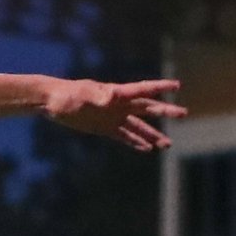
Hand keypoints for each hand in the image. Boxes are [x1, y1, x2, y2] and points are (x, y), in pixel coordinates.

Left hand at [41, 78, 185, 151]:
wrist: (52, 102)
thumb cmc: (67, 94)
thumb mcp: (83, 95)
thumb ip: (98, 96)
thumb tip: (110, 98)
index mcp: (117, 93)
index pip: (143, 89)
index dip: (160, 87)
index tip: (177, 86)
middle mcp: (119, 105)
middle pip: (146, 109)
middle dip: (165, 112)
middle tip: (183, 113)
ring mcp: (112, 117)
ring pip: (138, 126)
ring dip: (152, 135)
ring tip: (167, 144)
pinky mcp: (104, 128)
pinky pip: (123, 136)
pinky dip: (134, 142)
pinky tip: (146, 149)